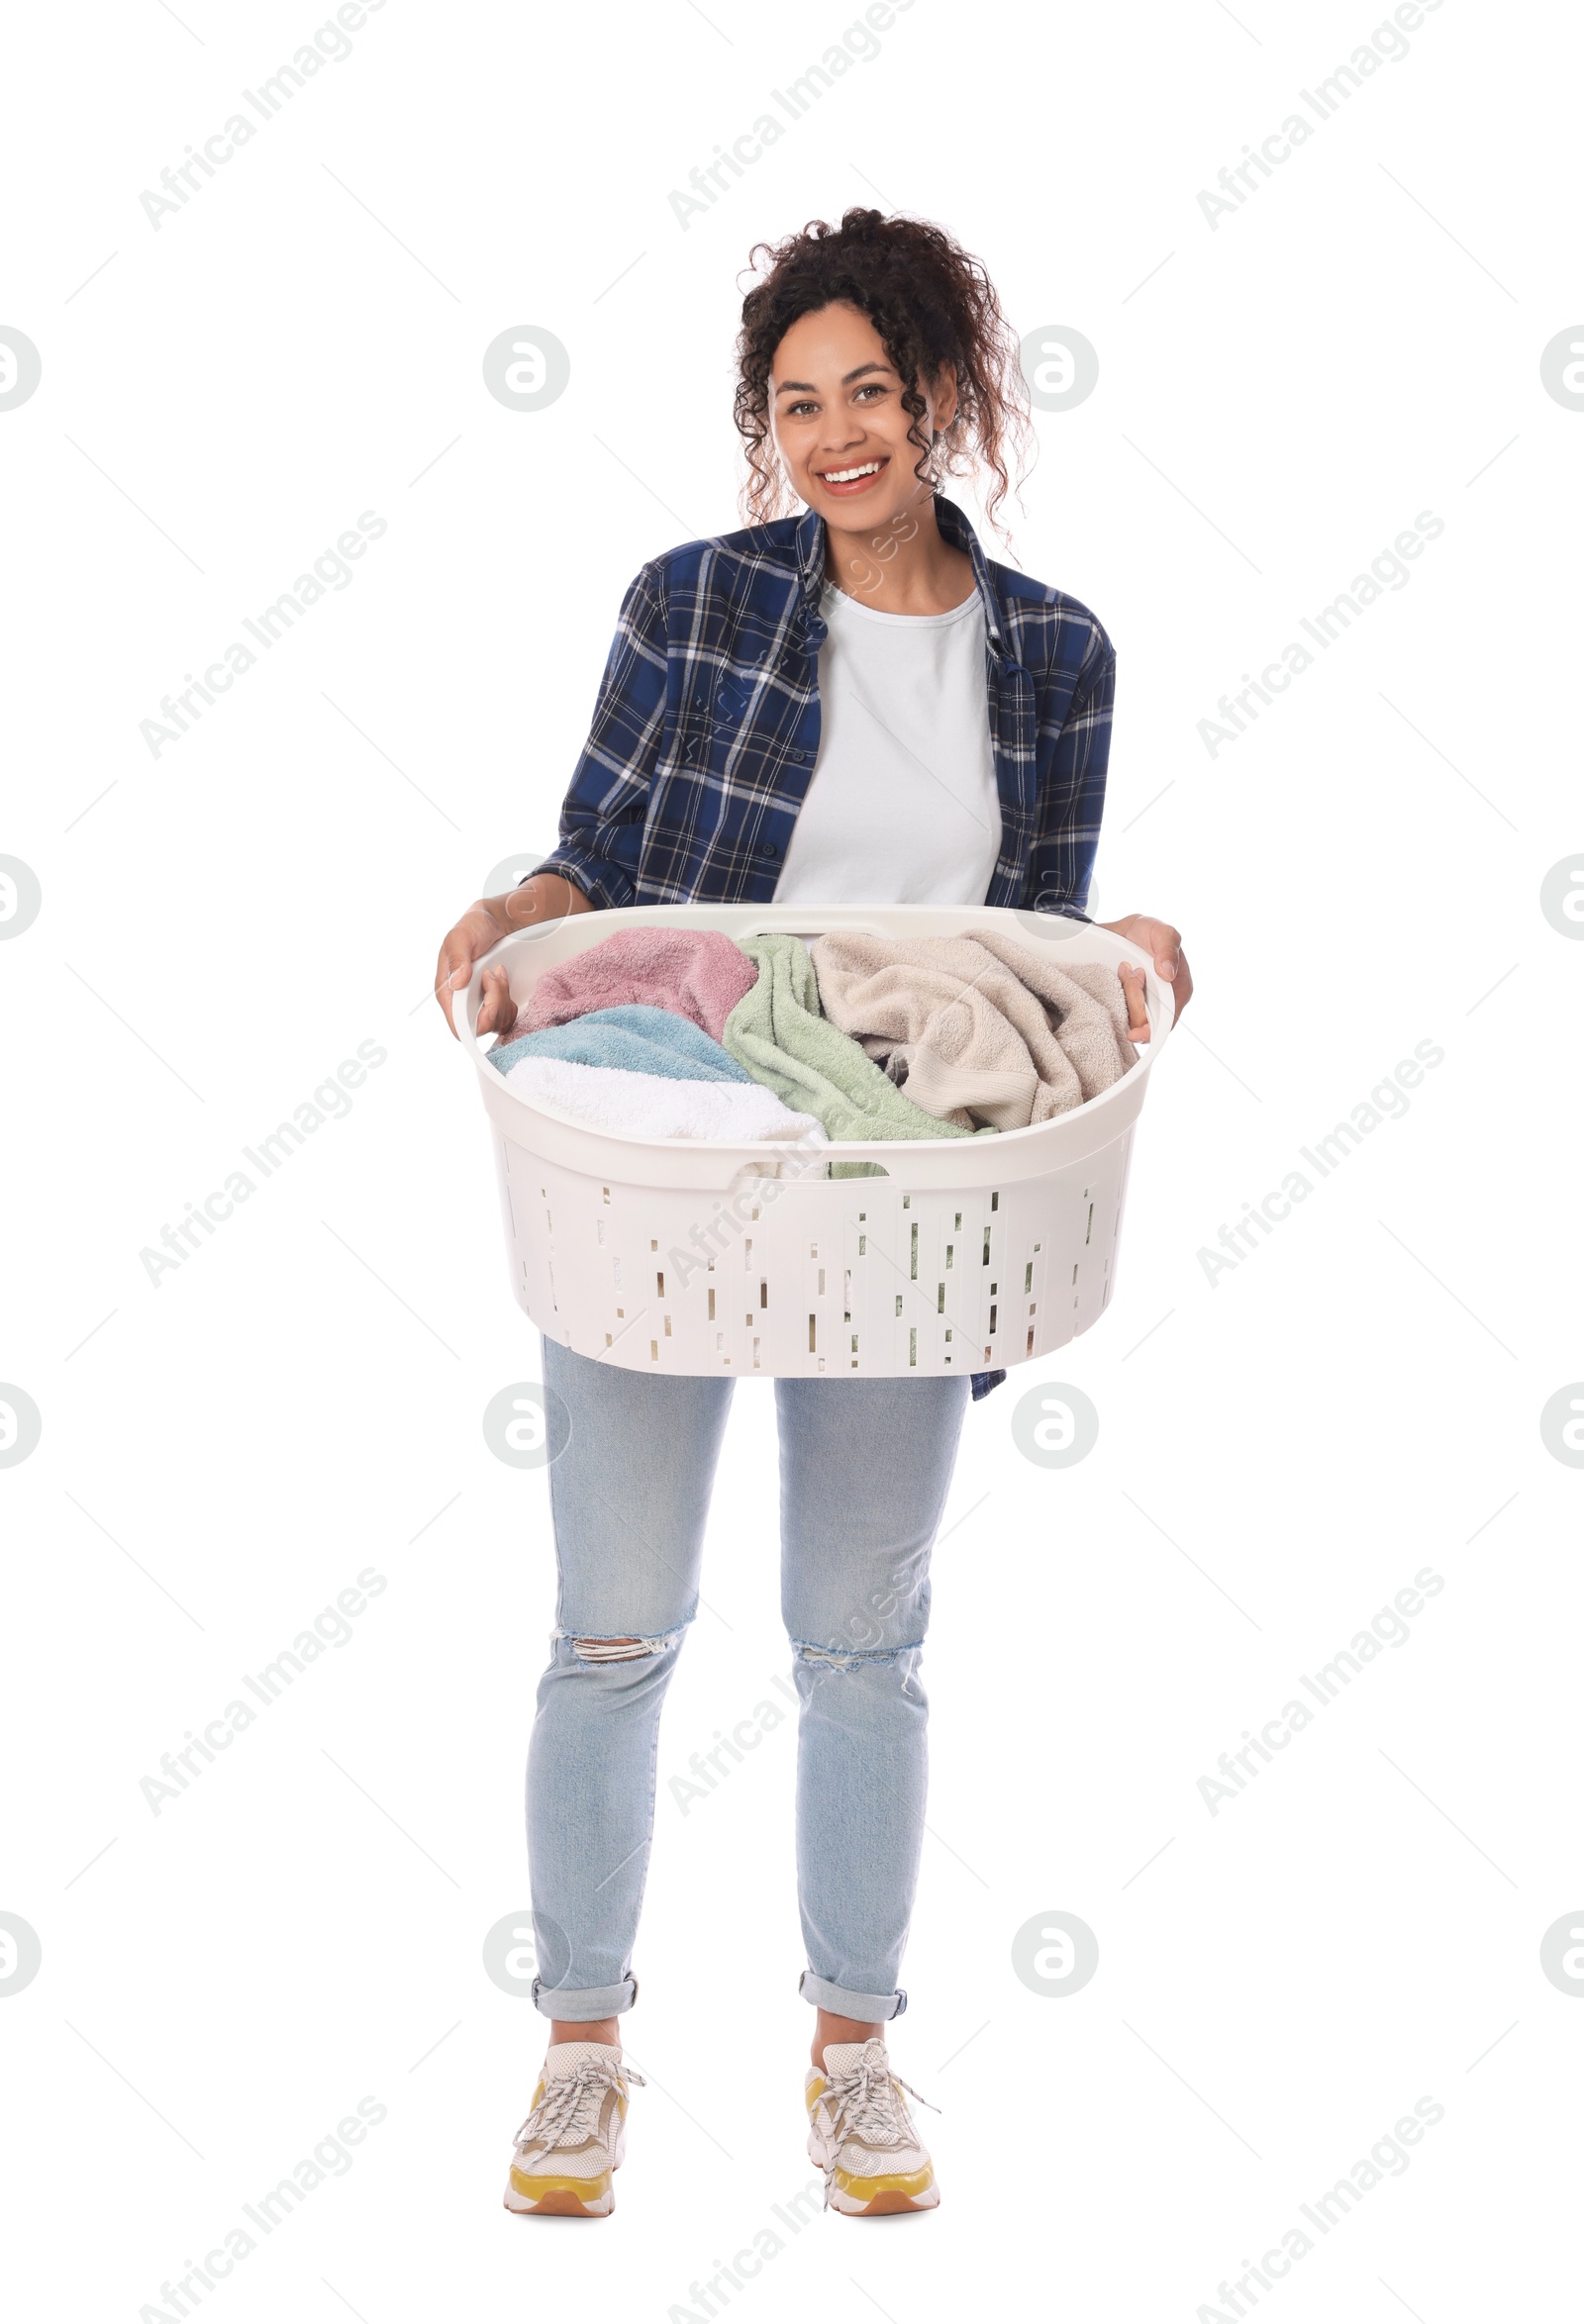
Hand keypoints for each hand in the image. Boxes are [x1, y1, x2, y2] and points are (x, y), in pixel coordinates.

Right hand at [434, 874, 590, 1038]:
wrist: (492, 922)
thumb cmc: (472, 928)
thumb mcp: (461, 936)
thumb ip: (457, 959)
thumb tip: (456, 983)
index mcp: (447, 992)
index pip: (458, 1026)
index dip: (476, 1022)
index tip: (490, 1004)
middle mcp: (462, 1003)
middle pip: (481, 1027)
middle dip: (494, 1004)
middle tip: (494, 976)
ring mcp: (478, 1004)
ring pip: (496, 1022)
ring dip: (502, 997)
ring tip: (497, 972)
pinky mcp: (494, 1002)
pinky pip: (507, 1015)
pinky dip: (509, 998)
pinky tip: (503, 979)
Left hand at [1099, 914, 1191, 1043]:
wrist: (1125, 931)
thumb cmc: (1149, 931)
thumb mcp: (1161, 932)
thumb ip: (1168, 949)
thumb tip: (1168, 974)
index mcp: (1180, 990)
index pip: (1168, 1022)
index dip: (1151, 1031)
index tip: (1134, 1032)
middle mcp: (1164, 1001)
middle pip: (1147, 1023)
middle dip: (1133, 1002)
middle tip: (1127, 970)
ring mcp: (1146, 1003)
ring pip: (1131, 1019)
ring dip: (1124, 995)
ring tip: (1123, 968)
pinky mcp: (1129, 1002)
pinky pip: (1120, 1013)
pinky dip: (1114, 1000)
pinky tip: (1115, 979)